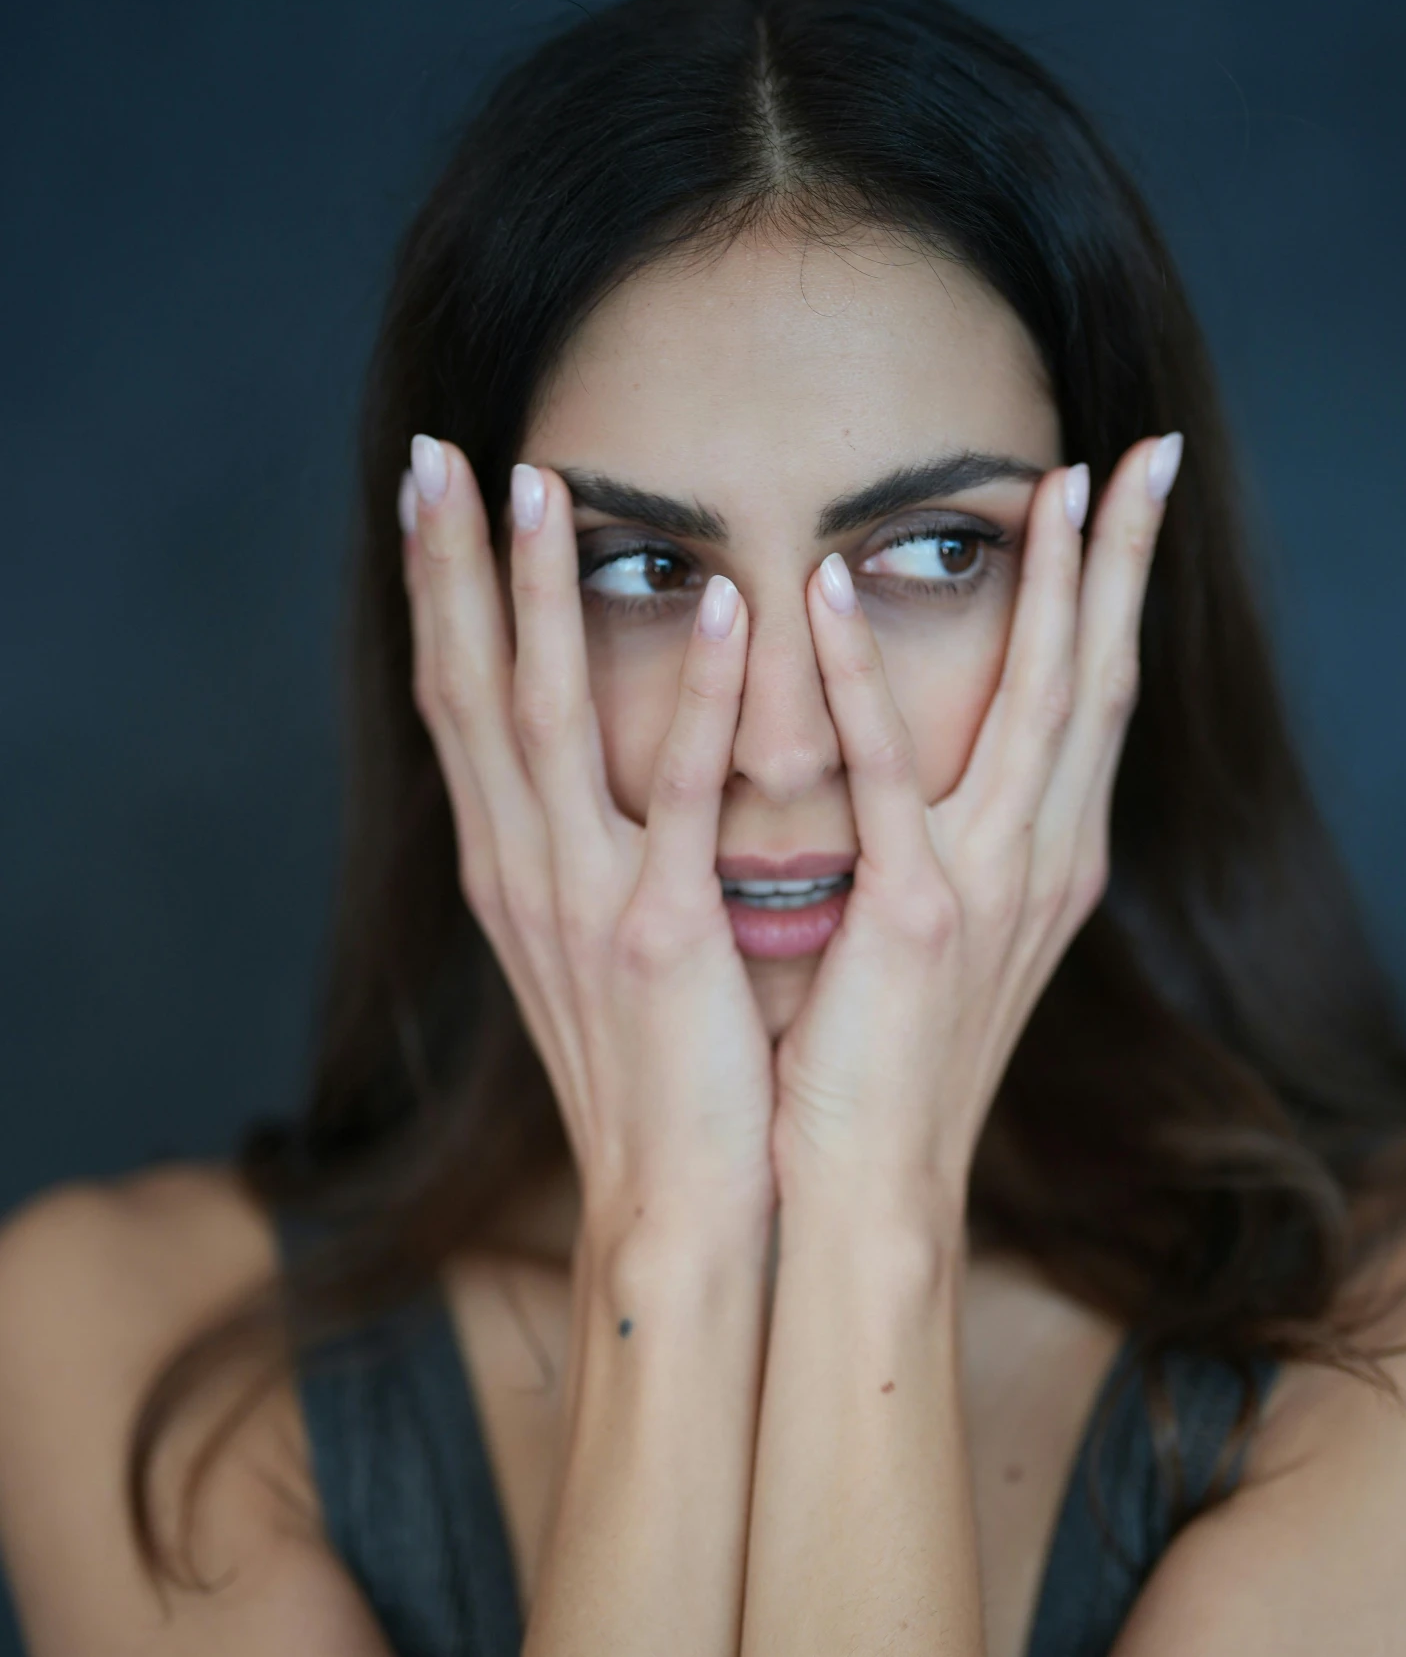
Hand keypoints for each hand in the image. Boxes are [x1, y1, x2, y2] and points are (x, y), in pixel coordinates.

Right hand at [402, 438, 776, 1241]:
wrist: (678, 1202)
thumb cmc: (662, 1078)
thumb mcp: (605, 953)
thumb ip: (596, 858)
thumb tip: (600, 784)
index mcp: (513, 876)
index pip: (456, 711)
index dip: (438, 601)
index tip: (430, 500)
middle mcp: (524, 876)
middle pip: (466, 693)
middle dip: (448, 569)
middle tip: (435, 455)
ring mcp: (583, 903)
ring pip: (542, 720)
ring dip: (537, 600)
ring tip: (539, 489)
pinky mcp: (660, 936)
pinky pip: (676, 795)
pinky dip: (693, 698)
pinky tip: (724, 607)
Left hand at [772, 433, 1182, 1225]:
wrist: (865, 1190)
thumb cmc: (880, 1069)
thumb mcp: (933, 942)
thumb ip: (942, 848)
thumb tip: (923, 774)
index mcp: (1046, 868)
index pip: (1095, 704)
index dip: (1115, 598)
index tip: (1124, 500)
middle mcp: (1041, 866)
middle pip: (1098, 682)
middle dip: (1123, 563)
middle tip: (1145, 453)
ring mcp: (988, 889)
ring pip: (1036, 707)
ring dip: (1050, 589)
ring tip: (1051, 485)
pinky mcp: (912, 918)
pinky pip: (885, 776)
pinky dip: (859, 679)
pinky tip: (821, 589)